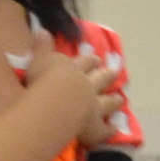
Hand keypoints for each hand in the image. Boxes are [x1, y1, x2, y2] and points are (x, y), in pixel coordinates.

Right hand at [43, 31, 126, 147]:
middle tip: (115, 72)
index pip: (84, 62)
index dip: (90, 61)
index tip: (96, 58)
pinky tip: (114, 130)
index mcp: (74, 69)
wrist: (57, 101)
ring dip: (113, 100)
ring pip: (106, 102)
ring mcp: (93, 106)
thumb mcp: (39, 58)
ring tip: (120, 99)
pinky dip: (109, 130)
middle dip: (107, 75)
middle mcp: (87, 85)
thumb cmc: (44, 79)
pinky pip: (103, 129)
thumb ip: (41, 46)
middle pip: (100, 79)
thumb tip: (42, 31)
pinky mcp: (93, 128)